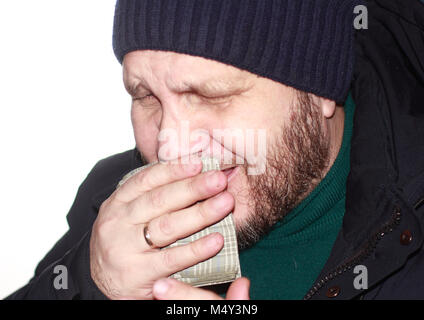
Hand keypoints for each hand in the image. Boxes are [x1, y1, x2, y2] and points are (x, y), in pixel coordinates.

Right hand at [89, 160, 234, 298]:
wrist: (100, 281)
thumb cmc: (124, 243)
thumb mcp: (129, 215)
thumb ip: (155, 198)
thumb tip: (197, 177)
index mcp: (118, 202)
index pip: (146, 180)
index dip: (174, 170)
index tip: (199, 164)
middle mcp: (118, 222)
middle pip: (160, 200)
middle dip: (193, 188)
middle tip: (219, 180)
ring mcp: (125, 248)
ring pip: (167, 226)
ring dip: (200, 213)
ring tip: (225, 203)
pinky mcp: (137, 273)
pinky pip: (172, 259)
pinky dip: (196, 248)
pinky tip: (216, 240)